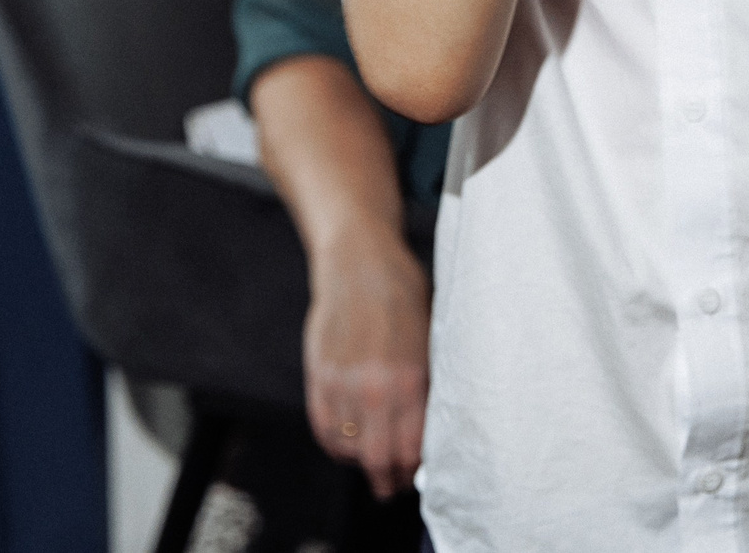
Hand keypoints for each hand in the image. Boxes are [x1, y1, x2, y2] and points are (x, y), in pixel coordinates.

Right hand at [301, 232, 430, 498]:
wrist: (359, 262)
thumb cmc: (404, 294)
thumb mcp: (430, 338)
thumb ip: (426, 384)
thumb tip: (429, 428)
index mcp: (409, 378)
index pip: (411, 449)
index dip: (414, 470)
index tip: (418, 475)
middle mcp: (373, 387)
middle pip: (378, 458)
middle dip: (388, 479)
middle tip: (394, 485)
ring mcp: (341, 383)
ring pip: (348, 448)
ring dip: (361, 463)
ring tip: (372, 464)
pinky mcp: (318, 375)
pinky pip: (323, 428)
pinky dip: (335, 444)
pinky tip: (347, 445)